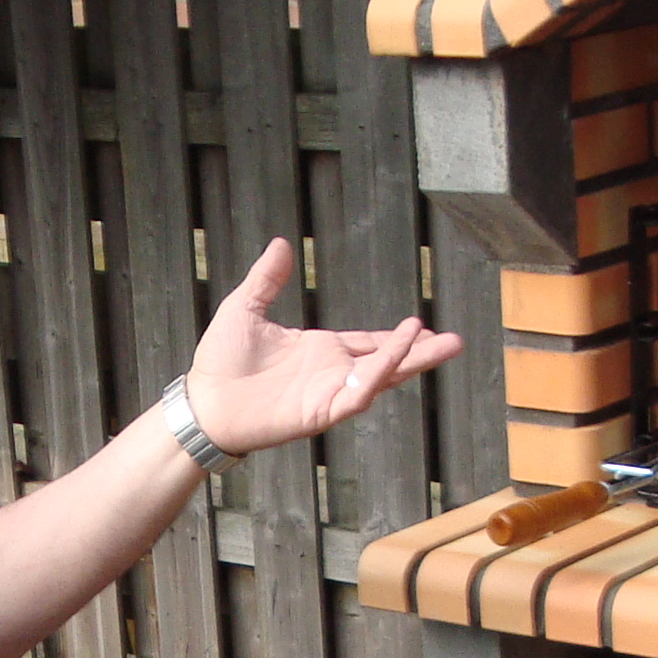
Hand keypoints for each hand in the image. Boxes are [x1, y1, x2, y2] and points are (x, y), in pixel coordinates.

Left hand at [183, 237, 463, 457]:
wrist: (201, 400)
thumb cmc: (220, 361)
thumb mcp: (245, 308)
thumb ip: (266, 279)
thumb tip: (279, 244)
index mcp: (321, 350)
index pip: (369, 342)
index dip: (396, 338)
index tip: (423, 327)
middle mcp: (331, 373)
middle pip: (387, 361)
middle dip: (421, 353)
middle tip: (456, 342)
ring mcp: (328, 394)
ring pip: (380, 378)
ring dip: (409, 361)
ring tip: (442, 345)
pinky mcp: (319, 413)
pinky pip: (356, 396)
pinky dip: (377, 377)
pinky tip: (395, 358)